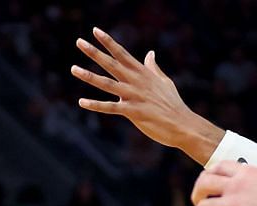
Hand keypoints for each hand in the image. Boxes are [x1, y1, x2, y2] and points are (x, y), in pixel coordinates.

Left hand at [72, 29, 220, 162]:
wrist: (182, 123)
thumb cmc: (172, 103)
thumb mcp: (164, 81)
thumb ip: (153, 67)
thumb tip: (150, 53)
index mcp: (143, 72)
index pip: (122, 53)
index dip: (108, 42)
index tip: (95, 31)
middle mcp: (136, 81)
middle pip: (111, 63)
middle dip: (94, 52)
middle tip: (78, 42)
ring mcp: (134, 95)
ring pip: (107, 83)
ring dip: (89, 76)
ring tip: (73, 69)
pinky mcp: (132, 112)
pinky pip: (110, 108)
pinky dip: (95, 105)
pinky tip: (81, 101)